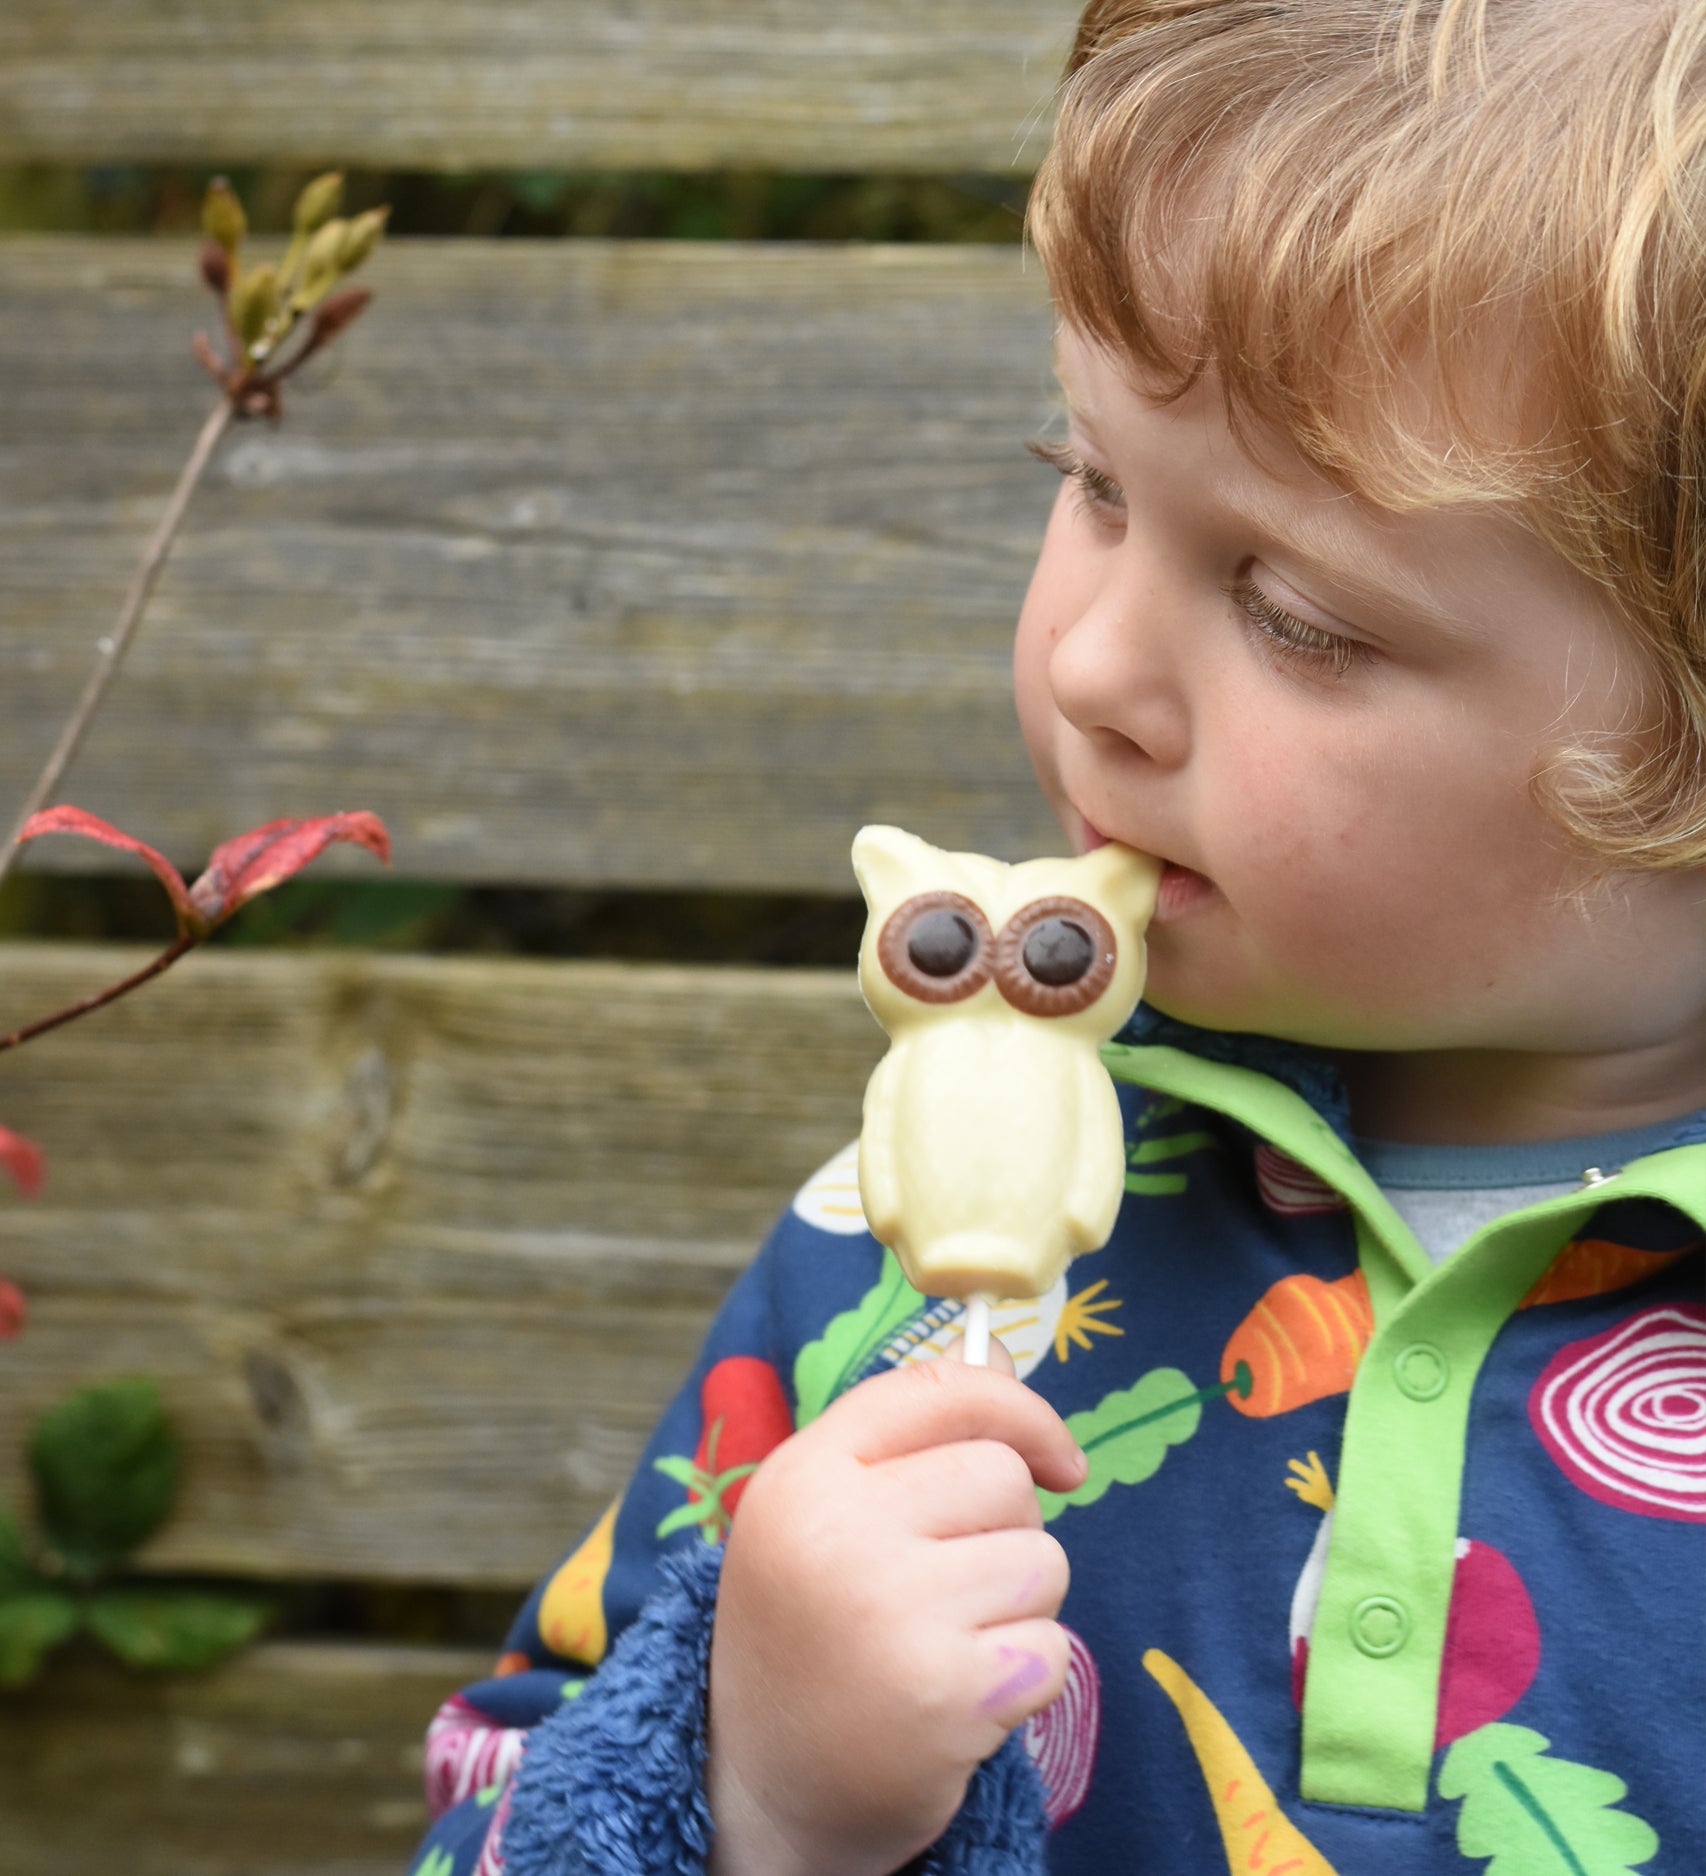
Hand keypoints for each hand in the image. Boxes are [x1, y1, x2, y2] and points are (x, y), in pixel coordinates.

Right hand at [705, 1340, 1086, 1875]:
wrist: (763, 1789)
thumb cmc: (810, 1630)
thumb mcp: (828, 1514)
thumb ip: (910, 1439)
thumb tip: (1006, 1357)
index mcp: (805, 1473)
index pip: (939, 1389)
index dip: (1020, 1408)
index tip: (1059, 1455)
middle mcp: (839, 1530)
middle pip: (1005, 1477)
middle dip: (1007, 1531)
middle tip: (949, 1589)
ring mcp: (891, 1612)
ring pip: (1042, 1561)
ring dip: (1020, 1607)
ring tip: (948, 1643)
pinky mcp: (944, 1695)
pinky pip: (1052, 1649)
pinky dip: (1026, 1678)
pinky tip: (961, 1700)